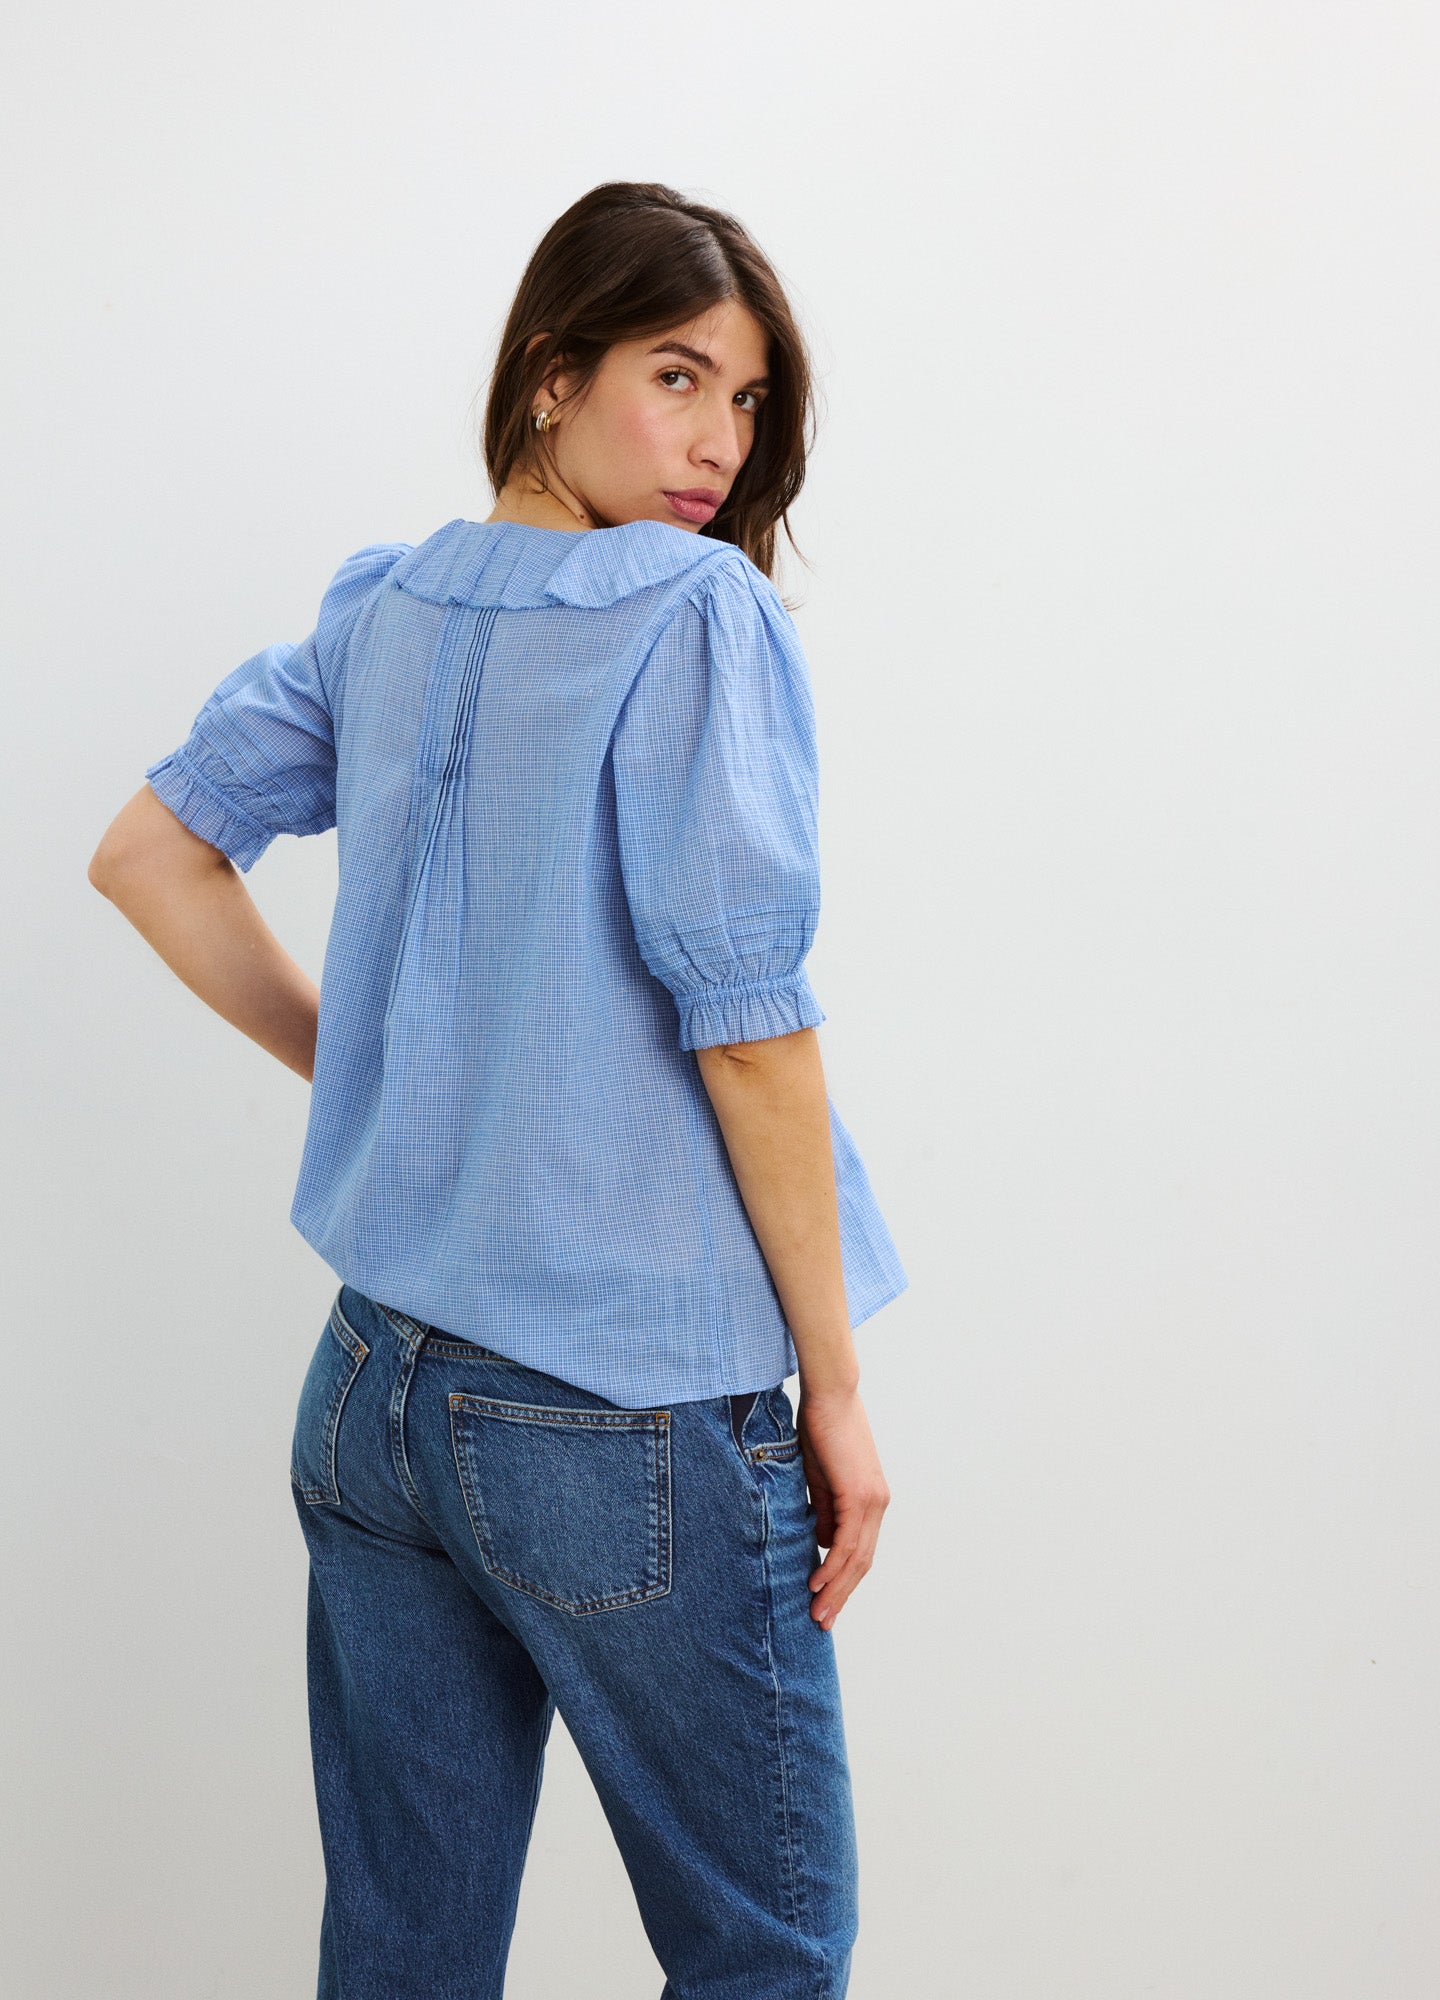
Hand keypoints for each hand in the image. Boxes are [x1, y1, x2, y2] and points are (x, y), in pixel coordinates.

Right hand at [795, 1385, 890, 1628]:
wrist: (830, 1395)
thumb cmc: (822, 1429)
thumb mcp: (821, 1479)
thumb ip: (825, 1511)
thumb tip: (821, 1543)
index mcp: (870, 1501)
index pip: (860, 1551)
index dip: (844, 1580)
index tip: (825, 1602)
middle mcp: (877, 1504)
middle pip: (862, 1562)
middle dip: (842, 1594)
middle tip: (822, 1620)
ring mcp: (872, 1500)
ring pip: (856, 1557)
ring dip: (836, 1588)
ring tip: (817, 1612)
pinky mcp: (859, 1494)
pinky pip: (846, 1541)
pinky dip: (832, 1565)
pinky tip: (817, 1582)